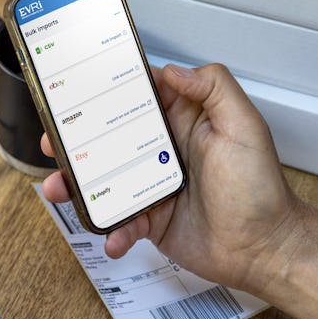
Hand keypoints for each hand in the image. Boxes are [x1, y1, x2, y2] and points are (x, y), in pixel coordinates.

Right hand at [41, 63, 304, 291]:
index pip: (137, 96)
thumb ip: (213, 88)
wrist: (264, 248)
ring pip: (105, 180)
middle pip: (109, 138)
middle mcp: (162, 150)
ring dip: (78, 184)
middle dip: (76, 140)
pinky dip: (111, 229)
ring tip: (59, 188)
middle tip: (53, 141)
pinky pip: (120, 221)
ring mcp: (152, 185)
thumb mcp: (244, 126)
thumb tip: (173, 70)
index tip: (76, 89)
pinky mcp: (150, 219)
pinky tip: (113, 235)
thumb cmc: (259, 189)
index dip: (105, 92)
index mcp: (182, 120)